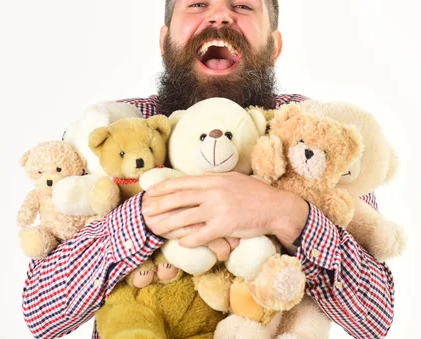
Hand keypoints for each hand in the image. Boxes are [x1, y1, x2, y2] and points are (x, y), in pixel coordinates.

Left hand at [141, 172, 308, 250]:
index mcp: (215, 179)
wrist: (275, 208)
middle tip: (145, 211)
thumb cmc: (255, 193)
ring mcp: (218, 209)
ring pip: (185, 217)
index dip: (165, 187)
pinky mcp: (225, 226)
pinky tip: (179, 242)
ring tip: (155, 228)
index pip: (184, 182)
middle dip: (159, 205)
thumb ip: (214, 179)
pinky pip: (201, 235)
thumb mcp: (233, 179)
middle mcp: (214, 192)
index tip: (151, 192)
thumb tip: (198, 179)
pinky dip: (188, 239)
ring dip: (167, 224)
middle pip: (180, 198)